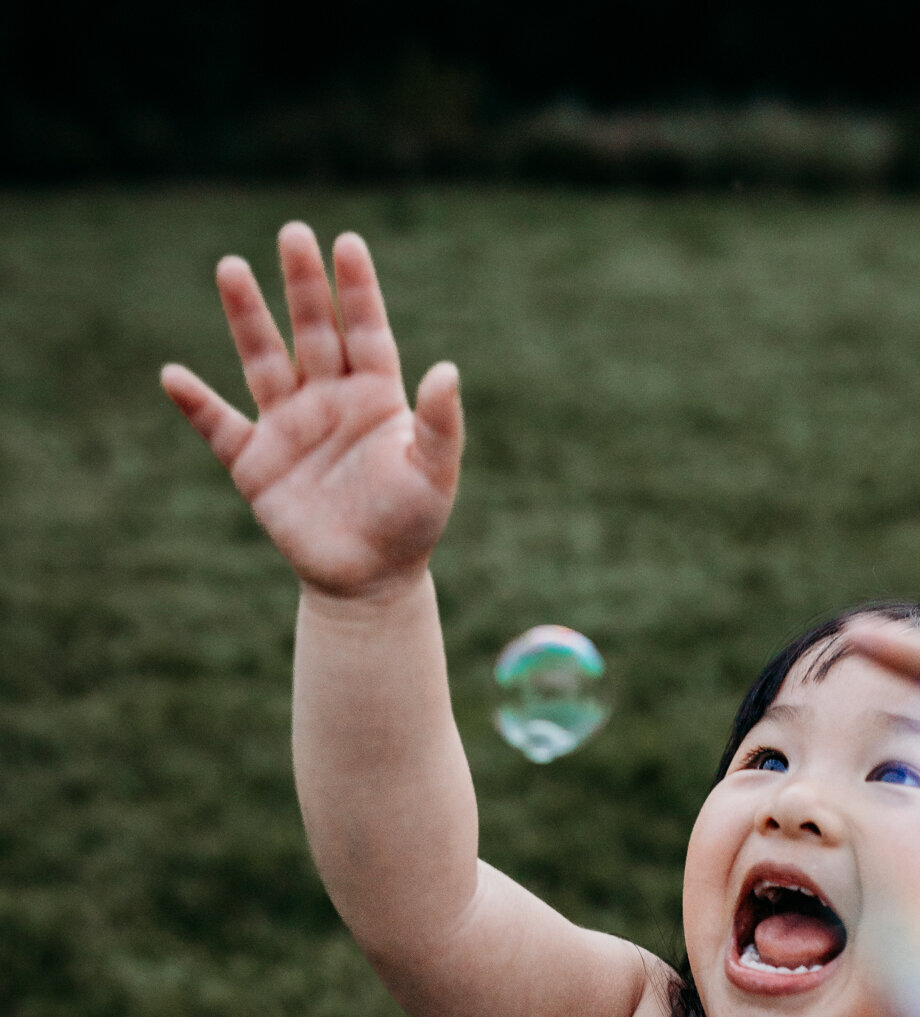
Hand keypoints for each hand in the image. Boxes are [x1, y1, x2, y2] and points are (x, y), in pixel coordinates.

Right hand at [161, 223, 462, 598]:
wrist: (370, 580)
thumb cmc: (411, 523)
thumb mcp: (434, 472)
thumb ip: (440, 423)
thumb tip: (447, 369)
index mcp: (374, 395)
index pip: (365, 330)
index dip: (356, 289)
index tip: (347, 243)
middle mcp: (328, 399)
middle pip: (312, 330)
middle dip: (302, 284)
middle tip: (293, 233)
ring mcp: (289, 426)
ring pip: (264, 361)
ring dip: (246, 318)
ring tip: (230, 267)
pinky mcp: (256, 463)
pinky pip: (220, 427)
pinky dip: (196, 404)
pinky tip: (173, 377)